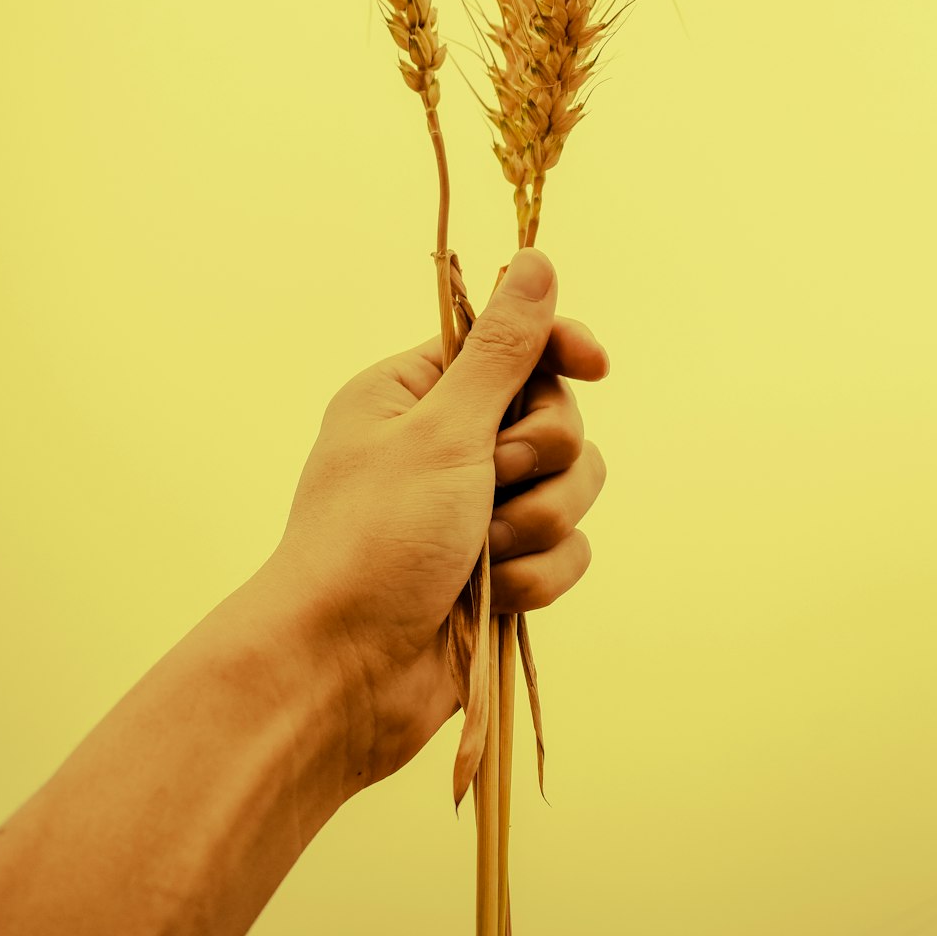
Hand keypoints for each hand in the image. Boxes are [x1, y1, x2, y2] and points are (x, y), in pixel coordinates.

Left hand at [269, 249, 608, 789]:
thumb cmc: (373, 539)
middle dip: (540, 457)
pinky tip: (494, 597)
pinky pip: (564, 552)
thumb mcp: (443, 430)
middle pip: (555, 417)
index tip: (594, 365)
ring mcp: (475, 510)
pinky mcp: (499, 571)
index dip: (559, 349)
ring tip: (486, 551)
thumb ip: (503, 350)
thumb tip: (538, 261)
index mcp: (414, 394)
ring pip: (569, 488)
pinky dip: (536, 575)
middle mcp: (446, 445)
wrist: (343, 673)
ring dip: (537, 521)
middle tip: (495, 478)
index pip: (510, 344)